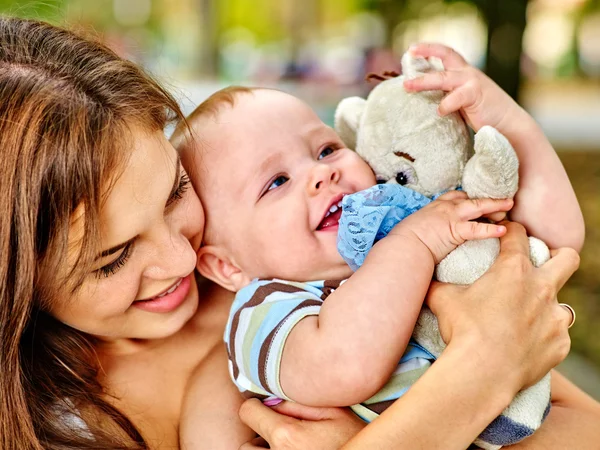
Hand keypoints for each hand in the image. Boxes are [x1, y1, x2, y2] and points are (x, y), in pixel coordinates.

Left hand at [238, 399, 364, 449]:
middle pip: (245, 445)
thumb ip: (299, 401)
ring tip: (288, 447)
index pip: (247, 412)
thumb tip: (274, 398)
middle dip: (259, 436)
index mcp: (286, 436)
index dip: (255, 407)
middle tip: (280, 433)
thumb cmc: (354, 438)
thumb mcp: (333, 412)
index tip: (266, 408)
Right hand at [390, 190, 512, 263]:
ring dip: (495, 205)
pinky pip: (478, 228)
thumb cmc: (402, 242)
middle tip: (500, 199)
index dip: (466, 197)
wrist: (404, 247)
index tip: (474, 199)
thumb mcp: (410, 229)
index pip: (453, 196)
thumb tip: (420, 238)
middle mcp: (443, 208)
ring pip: (478, 206)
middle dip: (485, 198)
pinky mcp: (456, 230)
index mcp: (432, 207)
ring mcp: (451, 217)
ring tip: (509, 205)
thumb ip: (421, 229)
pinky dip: (491, 229)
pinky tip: (503, 230)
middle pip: (469, 198)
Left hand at [403, 43, 523, 133]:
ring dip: (424, 81)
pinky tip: (439, 111)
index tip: (413, 49)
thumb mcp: (462, 102)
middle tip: (410, 52)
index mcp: (463, 74)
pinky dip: (446, 104)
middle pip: (446, 55)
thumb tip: (423, 101)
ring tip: (408, 86)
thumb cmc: (483, 116)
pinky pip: (457, 96)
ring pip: (444, 77)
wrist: (509, 124)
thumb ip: (448, 95)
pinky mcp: (477, 95)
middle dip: (427, 51)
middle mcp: (467, 74)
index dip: (430, 49)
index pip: (447, 55)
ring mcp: (472, 82)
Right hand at [426, 221, 578, 389]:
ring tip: (526, 319)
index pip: (519, 236)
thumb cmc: (463, 330)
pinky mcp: (560, 344)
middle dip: (559, 256)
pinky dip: (543, 338)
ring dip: (547, 307)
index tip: (508, 233)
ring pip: (563, 305)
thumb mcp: (443, 300)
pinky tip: (525, 345)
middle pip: (567, 259)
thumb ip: (439, 285)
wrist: (482, 372)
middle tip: (543, 265)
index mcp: (513, 270)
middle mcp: (541, 289)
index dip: (512, 230)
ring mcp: (554, 317)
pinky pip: (557, 336)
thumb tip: (424, 280)